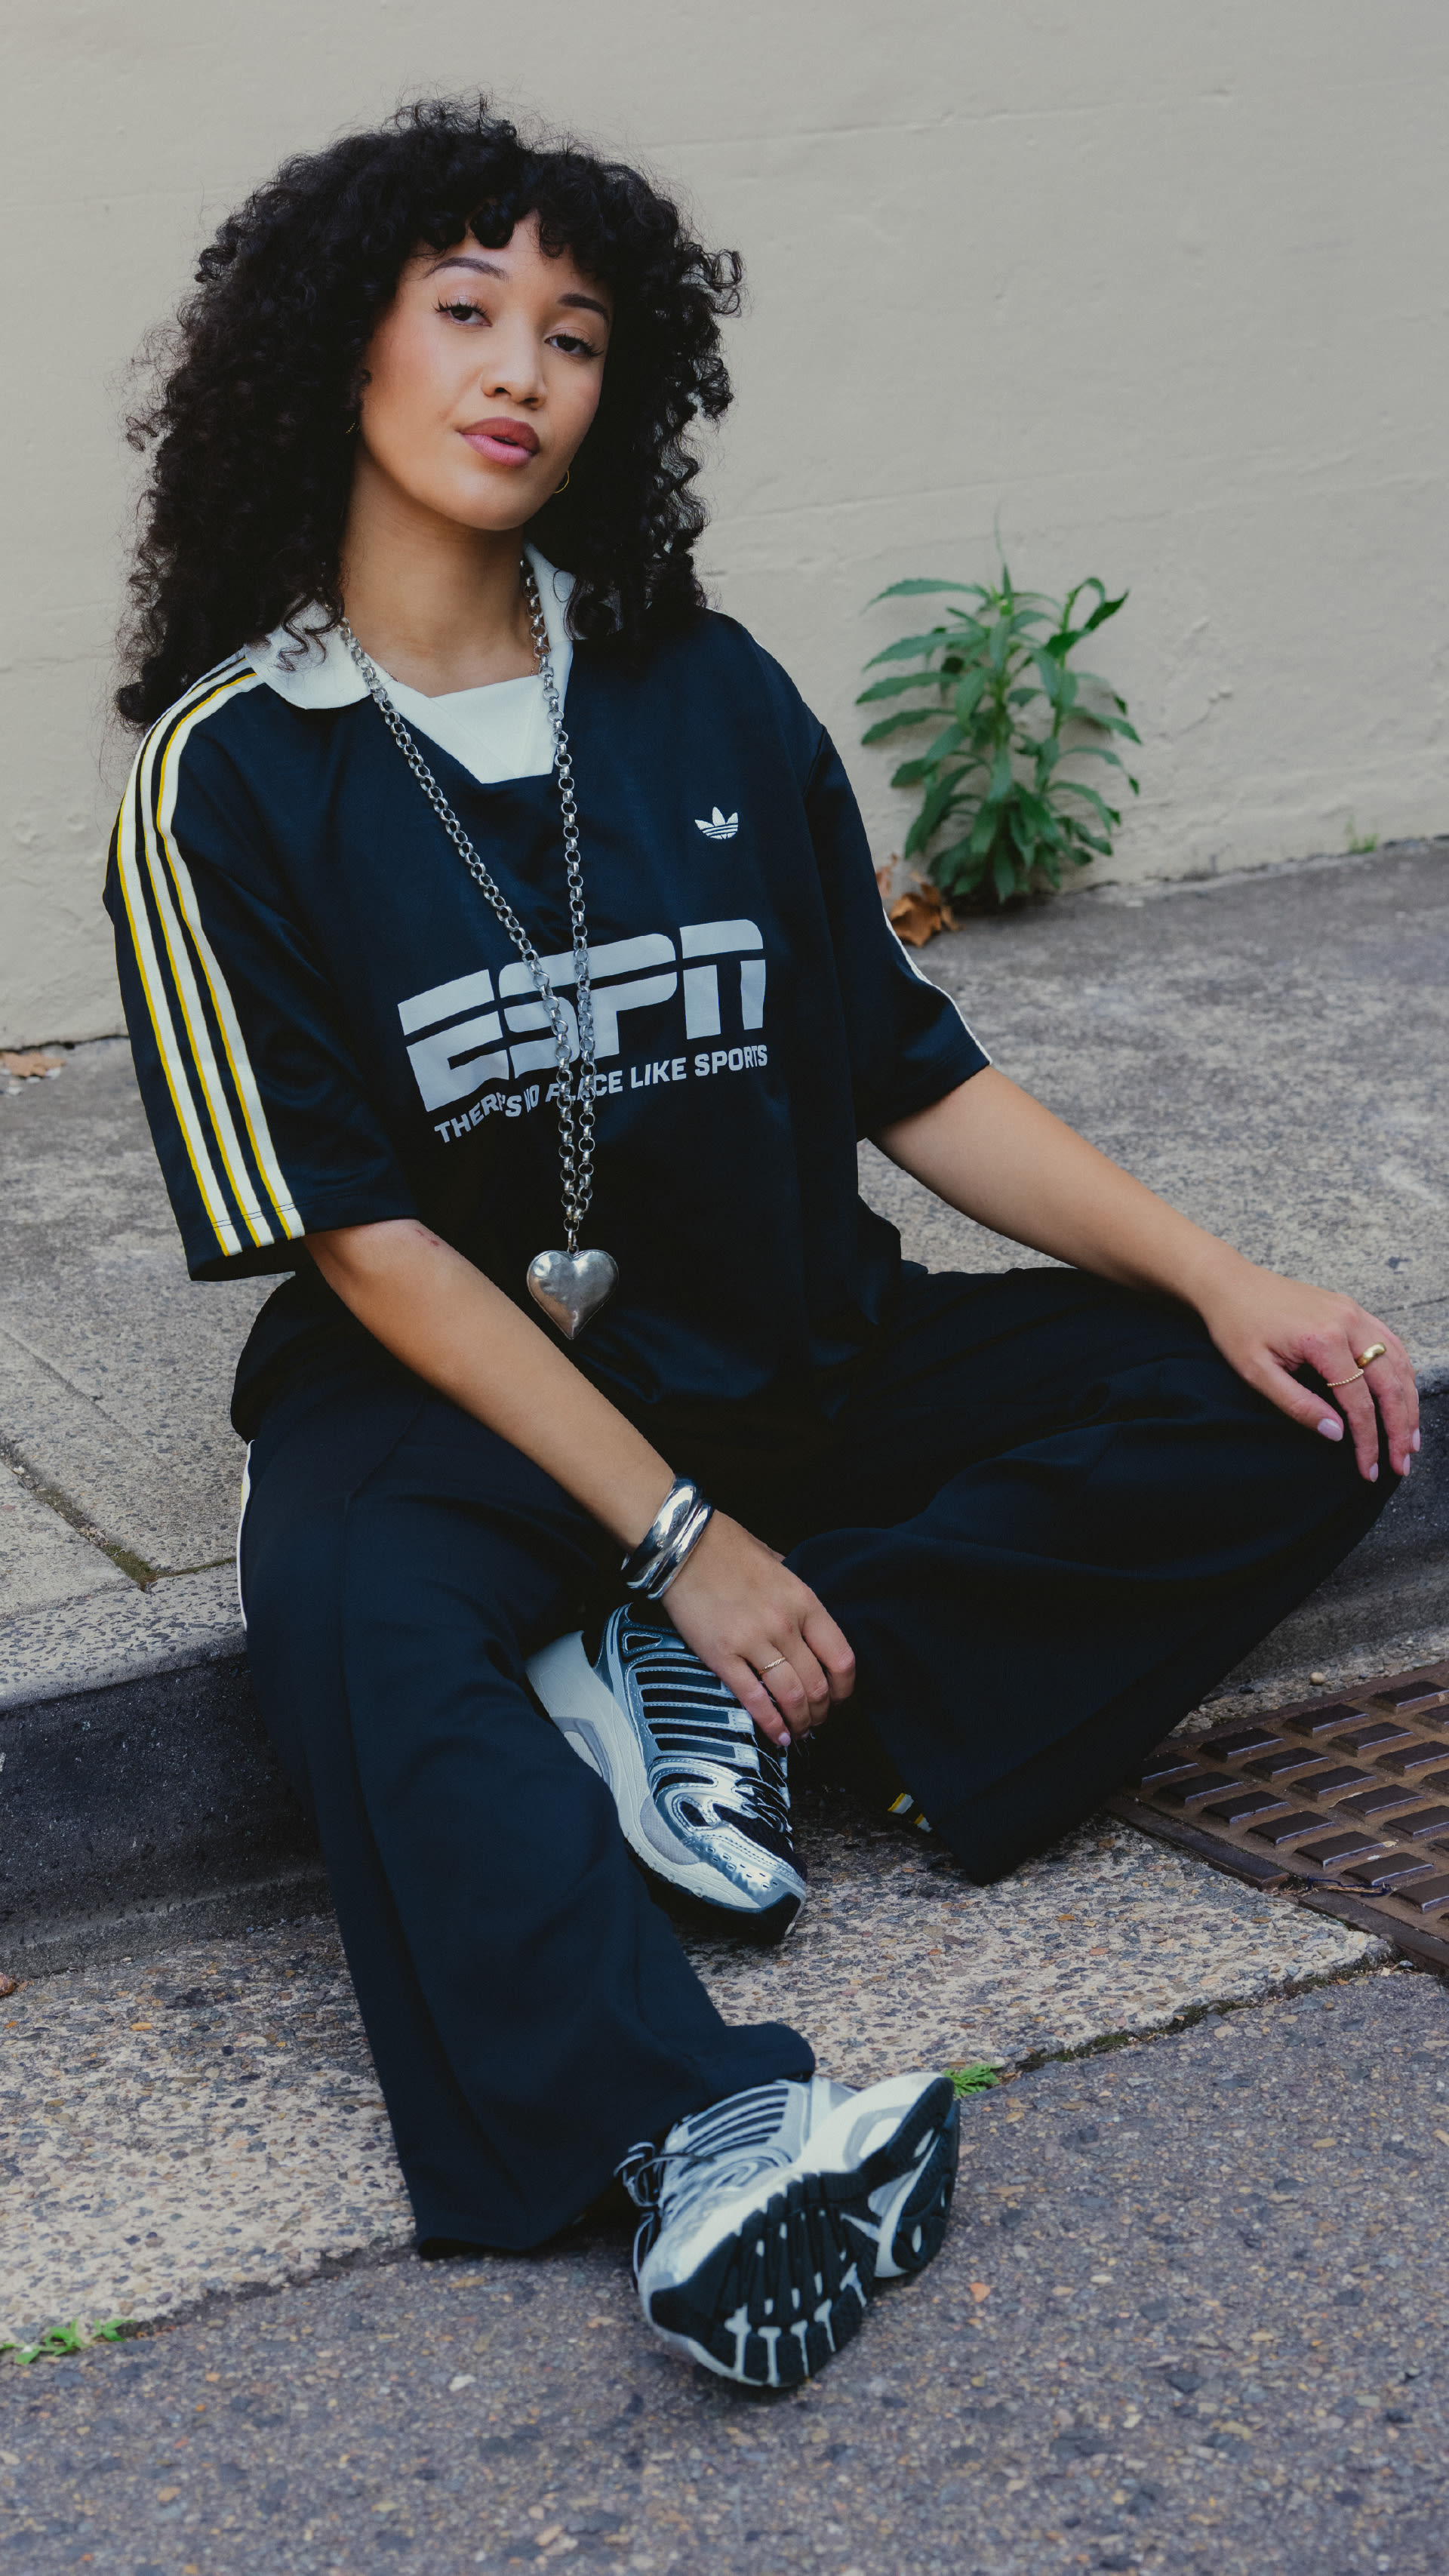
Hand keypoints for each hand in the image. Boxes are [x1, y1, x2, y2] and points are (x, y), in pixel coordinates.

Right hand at [663, 1511, 855, 1749]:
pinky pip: (753, 1699)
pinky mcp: (721, 1656)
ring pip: (790, 1697)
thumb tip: (804, 1616)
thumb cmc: (728, 1549)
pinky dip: (769, 1724)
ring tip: (798, 1731)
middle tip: (817, 1720)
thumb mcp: (777, 1563)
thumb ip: (794, 1594)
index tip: (838, 1697)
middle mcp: (784, 1624)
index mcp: (804, 1601)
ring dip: (799, 1722)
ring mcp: (753, 1642)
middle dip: (821, 1712)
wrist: (683, 1545)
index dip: (844, 1687)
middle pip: (817, 1685)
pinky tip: (777, 1735)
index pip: (841, 1657)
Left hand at [1192, 1251, 1418, 1482]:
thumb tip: (1337, 1434)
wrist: (1230, 1283)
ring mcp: (1355, 1312)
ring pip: (1399, 1363)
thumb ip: (1298, 1404)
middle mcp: (1349, 1322)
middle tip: (1403, 1463)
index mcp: (1323, 1339)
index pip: (1359, 1402)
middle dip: (1400, 1428)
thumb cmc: (1237, 1326)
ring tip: (1410, 1439)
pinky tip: (1404, 1397)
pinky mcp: (1353, 1309)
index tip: (1369, 1469)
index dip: (1368, 1440)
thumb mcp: (1255, 1372)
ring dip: (1409, 1403)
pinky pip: (1391, 1344)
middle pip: (1390, 1384)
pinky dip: (1403, 1374)